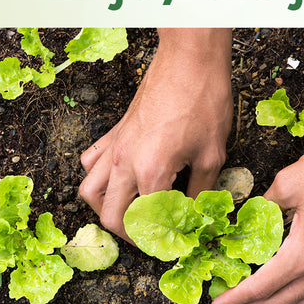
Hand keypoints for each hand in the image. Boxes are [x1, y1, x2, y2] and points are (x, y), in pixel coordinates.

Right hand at [78, 29, 233, 240]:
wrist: (190, 60)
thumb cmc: (205, 101)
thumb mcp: (213, 152)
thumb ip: (202, 189)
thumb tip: (197, 213)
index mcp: (151, 172)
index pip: (146, 221)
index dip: (161, 239)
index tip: (175, 243)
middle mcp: (124, 162)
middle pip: (110, 215)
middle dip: (129, 233)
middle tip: (152, 236)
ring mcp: (115, 146)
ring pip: (90, 191)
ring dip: (106, 208)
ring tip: (130, 212)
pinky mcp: (115, 131)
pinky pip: (92, 162)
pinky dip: (98, 177)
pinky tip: (119, 178)